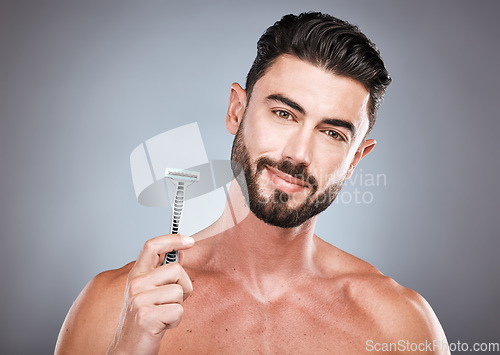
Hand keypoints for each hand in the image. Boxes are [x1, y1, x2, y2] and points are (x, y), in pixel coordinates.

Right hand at [106, 234, 194, 354]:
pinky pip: (178, 311)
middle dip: (184, 286)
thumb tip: (181, 251)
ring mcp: (139, 300)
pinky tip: (162, 325)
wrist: (128, 349)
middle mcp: (135, 284)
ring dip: (179, 306)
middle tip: (171, 301)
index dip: (172, 239)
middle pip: (176, 269)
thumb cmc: (143, 319)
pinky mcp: (146, 316)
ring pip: (179, 292)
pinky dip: (175, 321)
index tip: (189, 240)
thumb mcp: (150, 291)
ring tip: (164, 314)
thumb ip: (162, 272)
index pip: (152, 246)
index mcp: (137, 275)